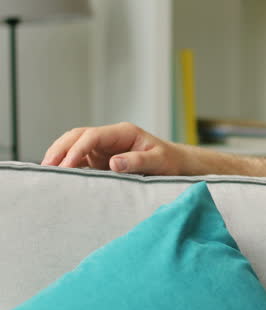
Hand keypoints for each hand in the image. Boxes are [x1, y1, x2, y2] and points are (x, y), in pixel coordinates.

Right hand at [41, 122, 183, 175]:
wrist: (176, 165)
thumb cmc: (170, 161)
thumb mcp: (159, 161)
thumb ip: (138, 161)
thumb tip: (114, 163)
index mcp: (123, 132)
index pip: (93, 135)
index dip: (77, 149)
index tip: (67, 166)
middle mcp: (110, 138)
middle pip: (77, 136)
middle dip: (60, 149)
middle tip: (46, 166)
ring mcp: (104, 148)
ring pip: (74, 146)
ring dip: (59, 156)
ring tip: (46, 172)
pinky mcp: (101, 160)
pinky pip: (80, 160)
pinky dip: (68, 167)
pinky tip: (58, 177)